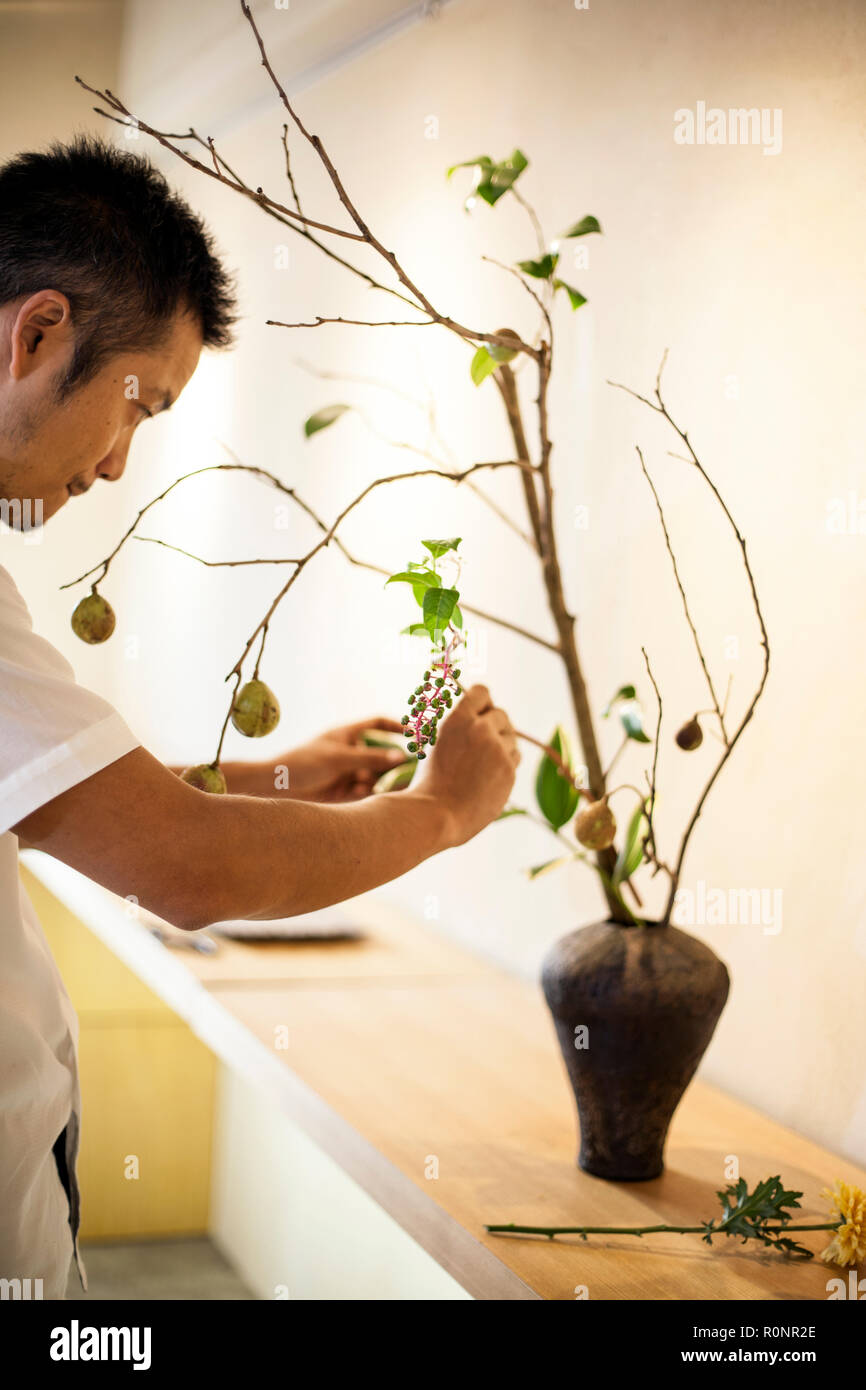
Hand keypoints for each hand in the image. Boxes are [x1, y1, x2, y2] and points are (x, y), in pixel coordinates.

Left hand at [279, 716, 407, 801]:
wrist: (278, 786)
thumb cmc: (303, 763)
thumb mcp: (340, 758)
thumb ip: (371, 758)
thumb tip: (401, 756)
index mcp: (348, 734)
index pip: (378, 724)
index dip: (397, 727)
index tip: (414, 735)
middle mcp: (351, 751)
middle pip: (381, 753)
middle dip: (393, 761)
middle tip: (409, 770)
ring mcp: (348, 770)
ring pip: (375, 774)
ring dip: (380, 779)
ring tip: (381, 786)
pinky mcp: (344, 790)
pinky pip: (365, 790)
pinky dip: (368, 792)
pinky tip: (360, 793)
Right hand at [418, 684, 518, 845]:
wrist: (437, 814)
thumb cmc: (429, 781)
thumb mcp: (435, 742)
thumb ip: (456, 724)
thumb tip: (473, 711)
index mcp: (458, 719)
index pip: (482, 692)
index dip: (481, 702)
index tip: (479, 712)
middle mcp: (481, 730)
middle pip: (501, 714)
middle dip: (493, 726)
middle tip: (481, 743)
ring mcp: (498, 750)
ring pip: (511, 737)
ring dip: (501, 746)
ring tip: (480, 765)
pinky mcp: (509, 770)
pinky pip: (514, 758)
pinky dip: (504, 765)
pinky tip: (487, 778)